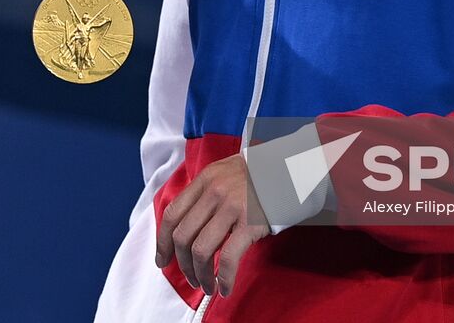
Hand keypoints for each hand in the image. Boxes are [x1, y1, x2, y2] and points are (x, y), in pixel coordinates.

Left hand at [155, 154, 270, 297]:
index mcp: (204, 180)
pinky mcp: (250, 223)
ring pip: (200, 250)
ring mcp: (232, 207)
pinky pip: (229, 257)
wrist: (291, 166)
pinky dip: (224, 278)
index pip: (172, 214)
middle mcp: (214, 192)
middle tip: (191, 278)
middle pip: (183, 236)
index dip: (162, 242)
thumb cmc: (259, 174)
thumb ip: (205, 194)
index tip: (162, 260)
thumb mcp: (225, 173)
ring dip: (200, 275)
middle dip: (182, 264)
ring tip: (207, 286)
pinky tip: (225, 288)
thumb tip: (186, 227)